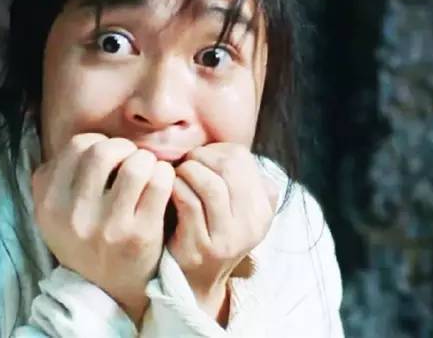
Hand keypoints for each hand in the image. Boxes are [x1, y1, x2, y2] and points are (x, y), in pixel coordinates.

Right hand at [32, 133, 173, 325]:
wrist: (110, 292)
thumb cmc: (86, 240)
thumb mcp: (56, 213)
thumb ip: (58, 175)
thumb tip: (86, 141)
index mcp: (49, 204)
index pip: (78, 146)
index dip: (99, 143)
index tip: (110, 159)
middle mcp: (74, 216)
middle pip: (104, 150)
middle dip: (124, 148)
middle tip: (132, 160)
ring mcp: (109, 228)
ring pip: (135, 164)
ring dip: (147, 160)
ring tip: (148, 171)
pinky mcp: (140, 236)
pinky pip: (159, 183)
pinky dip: (164, 174)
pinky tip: (162, 183)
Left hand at [168, 143, 278, 321]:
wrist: (193, 281)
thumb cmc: (208, 231)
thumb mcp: (235, 210)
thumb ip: (240, 181)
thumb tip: (230, 152)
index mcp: (262, 210)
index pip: (243, 159)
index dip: (216, 150)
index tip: (201, 157)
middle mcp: (250, 225)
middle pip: (228, 168)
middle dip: (200, 157)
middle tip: (186, 162)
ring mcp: (227, 238)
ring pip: (210, 184)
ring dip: (188, 171)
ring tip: (178, 175)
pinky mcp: (201, 247)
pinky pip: (189, 202)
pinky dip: (176, 188)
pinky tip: (170, 190)